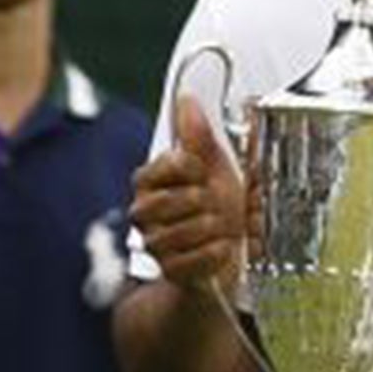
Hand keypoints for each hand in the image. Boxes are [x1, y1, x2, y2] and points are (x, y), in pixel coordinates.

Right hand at [128, 94, 247, 291]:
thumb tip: (187, 99)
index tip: (204, 174)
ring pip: (183, 232)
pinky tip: (223, 248)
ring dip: (213, 229)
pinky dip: (216, 254)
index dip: (194, 169)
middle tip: (218, 205)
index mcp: (150, 181)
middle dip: (205, 202)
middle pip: (172, 201)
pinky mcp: (170, 272)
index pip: (167, 164)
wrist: (228, 256)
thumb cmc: (218, 208)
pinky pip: (194, 261)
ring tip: (222, 227)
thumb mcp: (213, 167)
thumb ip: (197, 136)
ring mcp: (155, 244)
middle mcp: (144, 212)